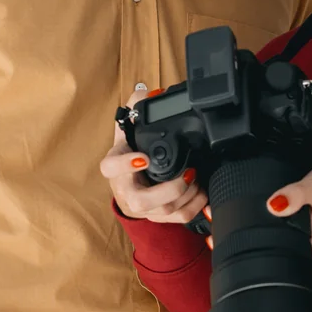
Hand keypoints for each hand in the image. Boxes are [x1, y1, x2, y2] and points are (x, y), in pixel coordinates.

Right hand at [100, 85, 207, 224]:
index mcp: (115, 167)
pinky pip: (176, 219)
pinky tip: (202, 193)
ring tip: (197, 178)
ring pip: (162, 211)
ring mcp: (142, 207)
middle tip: (187, 172)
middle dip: (169, 189)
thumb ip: (135, 108)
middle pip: (140, 201)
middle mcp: (126, 190)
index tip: (144, 158)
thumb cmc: (129, 154)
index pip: (110, 168)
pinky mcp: (157, 216)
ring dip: (186, 196)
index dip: (125, 165)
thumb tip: (144, 92)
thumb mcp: (128, 130)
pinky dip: (194, 207)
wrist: (128, 183)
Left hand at [267, 149, 311, 264]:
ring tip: (260, 241)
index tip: (264, 269)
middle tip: (257, 253)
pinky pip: (299, 228)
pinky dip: (287, 226)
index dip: (284, 273)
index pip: (302, 268)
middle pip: (298, 258)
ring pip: (298, 243)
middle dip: (278, 259)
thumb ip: (297, 195)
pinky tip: (276, 220)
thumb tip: (274, 207)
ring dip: (282, 242)